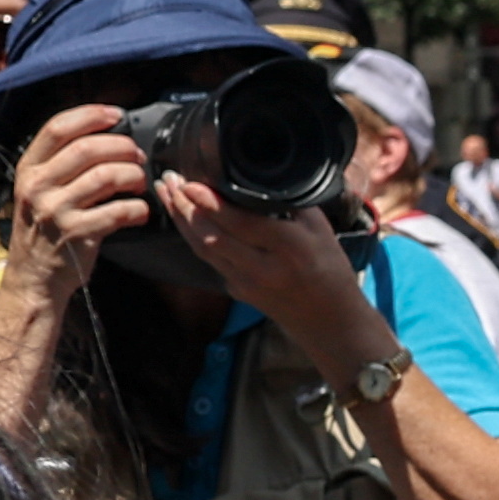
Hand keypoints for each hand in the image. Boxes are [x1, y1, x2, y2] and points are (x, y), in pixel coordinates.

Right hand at [0, 104, 152, 295]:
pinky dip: (138, 209)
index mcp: (28, 169)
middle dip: (122, 147)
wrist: (33, 278)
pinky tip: (140, 212)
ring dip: (134, 176)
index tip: (117, 115)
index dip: (91, 115)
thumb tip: (106, 134)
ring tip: (140, 183)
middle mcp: (37, 186)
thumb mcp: (38, 190)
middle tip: (138, 156)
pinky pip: (120, 211)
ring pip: (107, 176)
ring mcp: (56, 211)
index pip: (58, 128)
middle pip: (88, 148)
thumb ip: (60, 164)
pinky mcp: (77, 234)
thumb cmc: (44, 229)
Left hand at [154, 176, 364, 343]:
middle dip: (185, 206)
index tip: (190, 183)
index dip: (212, 203)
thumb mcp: (323, 231)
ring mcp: (246, 283)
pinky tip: (184, 218)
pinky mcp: (236, 290)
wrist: (328, 320)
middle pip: (213, 235)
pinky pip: (209, 259)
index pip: (242, 223)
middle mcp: (265, 268)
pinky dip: (193, 235)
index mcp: (292, 248)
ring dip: (181, 220)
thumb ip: (292, 205)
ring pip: (203, 248)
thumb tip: (257, 179)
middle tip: (169, 180)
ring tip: (167, 194)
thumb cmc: (331, 270)